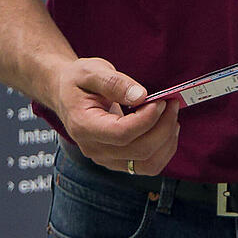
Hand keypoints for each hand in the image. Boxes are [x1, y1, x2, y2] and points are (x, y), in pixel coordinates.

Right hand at [45, 56, 179, 176]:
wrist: (65, 95)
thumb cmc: (78, 81)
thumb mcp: (91, 71)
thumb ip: (114, 82)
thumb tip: (141, 96)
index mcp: (84, 126)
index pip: (122, 134)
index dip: (147, 119)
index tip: (160, 100)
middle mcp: (94, 149)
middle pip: (140, 150)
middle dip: (163, 126)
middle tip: (172, 103)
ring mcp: (106, 159)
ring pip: (147, 164)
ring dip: (167, 141)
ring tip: (172, 116)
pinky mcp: (117, 161)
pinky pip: (147, 166)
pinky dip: (164, 150)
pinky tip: (167, 129)